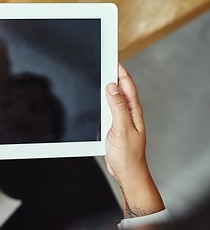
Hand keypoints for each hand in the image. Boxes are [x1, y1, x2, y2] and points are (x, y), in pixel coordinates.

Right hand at [105, 63, 163, 217]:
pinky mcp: (114, 126)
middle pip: (120, 89)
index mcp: (133, 111)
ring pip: (113, 99)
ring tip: (100, 76)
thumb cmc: (127, 154)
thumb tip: (112, 87)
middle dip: (113, 76)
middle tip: (104, 64)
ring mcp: (121, 119)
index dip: (120, 72)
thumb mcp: (121, 128)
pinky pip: (108, 109)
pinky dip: (103, 101)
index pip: (127, 86)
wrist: (126, 171)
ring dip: (107, 88)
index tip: (113, 60)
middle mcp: (128, 113)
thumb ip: (117, 107)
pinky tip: (97, 100)